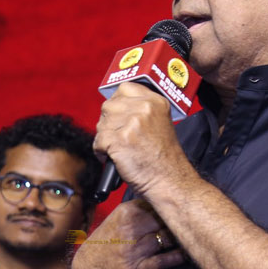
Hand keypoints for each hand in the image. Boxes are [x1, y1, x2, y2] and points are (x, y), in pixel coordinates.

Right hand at [72, 199, 184, 268]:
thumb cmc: (103, 246)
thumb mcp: (115, 220)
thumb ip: (137, 211)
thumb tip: (165, 203)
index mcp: (124, 213)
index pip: (157, 203)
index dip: (173, 205)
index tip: (186, 205)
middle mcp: (128, 230)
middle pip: (164, 219)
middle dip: (179, 220)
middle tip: (195, 220)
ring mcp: (132, 250)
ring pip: (166, 238)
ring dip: (181, 238)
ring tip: (194, 235)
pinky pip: (164, 260)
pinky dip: (178, 256)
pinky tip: (186, 253)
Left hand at [94, 82, 192, 196]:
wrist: (169, 180)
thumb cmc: (162, 158)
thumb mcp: (160, 123)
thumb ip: (140, 111)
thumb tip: (114, 107)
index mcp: (155, 101)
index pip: (125, 88)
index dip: (117, 102)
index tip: (118, 116)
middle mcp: (145, 108)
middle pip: (109, 106)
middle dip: (109, 123)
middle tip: (117, 137)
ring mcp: (132, 122)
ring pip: (101, 124)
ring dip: (104, 138)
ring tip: (117, 149)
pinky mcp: (120, 139)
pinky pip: (98, 141)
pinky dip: (101, 152)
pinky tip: (112, 158)